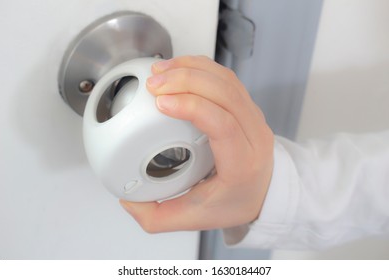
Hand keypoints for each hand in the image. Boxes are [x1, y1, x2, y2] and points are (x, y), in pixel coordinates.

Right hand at [120, 56, 273, 232]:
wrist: (264, 193)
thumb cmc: (235, 203)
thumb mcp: (194, 218)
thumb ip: (156, 218)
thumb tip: (128, 201)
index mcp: (243, 164)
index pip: (224, 125)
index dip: (192, 107)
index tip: (161, 102)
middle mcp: (254, 136)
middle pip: (225, 93)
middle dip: (186, 80)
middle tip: (153, 83)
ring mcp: (253, 117)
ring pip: (226, 80)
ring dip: (192, 68)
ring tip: (161, 71)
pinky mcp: (247, 107)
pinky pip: (227, 79)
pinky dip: (201, 67)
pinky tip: (179, 68)